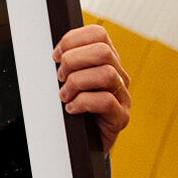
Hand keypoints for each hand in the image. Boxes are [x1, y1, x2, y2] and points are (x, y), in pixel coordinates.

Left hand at [53, 24, 130, 152]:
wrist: (84, 143)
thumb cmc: (75, 108)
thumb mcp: (69, 81)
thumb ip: (68, 64)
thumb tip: (55, 54)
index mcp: (106, 61)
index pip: (98, 34)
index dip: (73, 40)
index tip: (56, 56)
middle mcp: (118, 75)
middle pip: (102, 51)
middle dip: (73, 61)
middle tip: (60, 77)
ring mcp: (122, 96)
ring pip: (106, 74)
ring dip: (77, 83)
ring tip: (65, 95)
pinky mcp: (121, 117)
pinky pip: (106, 101)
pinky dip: (82, 103)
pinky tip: (72, 109)